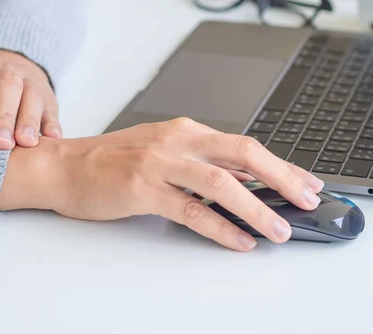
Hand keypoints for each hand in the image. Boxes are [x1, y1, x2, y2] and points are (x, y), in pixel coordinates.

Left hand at [0, 50, 61, 149]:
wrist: (9, 63)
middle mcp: (4, 71)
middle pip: (8, 87)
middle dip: (4, 116)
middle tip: (2, 143)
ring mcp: (30, 82)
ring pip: (32, 96)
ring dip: (30, 120)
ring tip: (27, 143)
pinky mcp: (48, 96)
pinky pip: (52, 108)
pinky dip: (53, 124)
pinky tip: (52, 138)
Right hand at [0, 118, 323, 251]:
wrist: (65, 166)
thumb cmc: (114, 162)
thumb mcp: (165, 151)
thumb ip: (203, 163)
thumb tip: (248, 181)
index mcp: (186, 130)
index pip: (244, 145)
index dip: (281, 165)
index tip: (306, 183)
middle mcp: (177, 140)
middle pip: (242, 154)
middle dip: (282, 178)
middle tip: (307, 200)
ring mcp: (159, 162)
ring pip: (220, 183)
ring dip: (256, 209)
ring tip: (278, 231)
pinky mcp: (141, 187)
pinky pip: (190, 209)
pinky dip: (220, 227)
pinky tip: (239, 241)